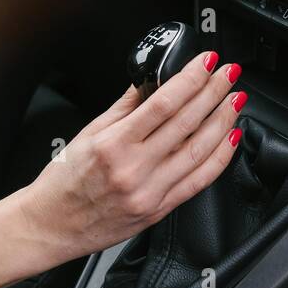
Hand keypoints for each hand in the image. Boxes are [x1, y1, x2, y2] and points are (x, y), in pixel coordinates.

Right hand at [20, 51, 245, 262]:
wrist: (52, 225)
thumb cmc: (64, 181)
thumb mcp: (88, 132)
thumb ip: (125, 106)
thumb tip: (152, 82)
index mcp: (114, 144)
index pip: (163, 103)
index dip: (191, 78)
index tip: (205, 61)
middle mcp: (134, 169)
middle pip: (186, 122)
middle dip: (213, 92)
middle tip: (229, 72)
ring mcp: (150, 192)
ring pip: (200, 151)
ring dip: (222, 121)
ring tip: (234, 99)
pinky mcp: (159, 210)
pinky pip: (199, 181)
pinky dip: (220, 158)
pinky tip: (230, 138)